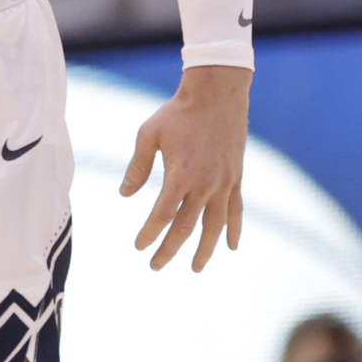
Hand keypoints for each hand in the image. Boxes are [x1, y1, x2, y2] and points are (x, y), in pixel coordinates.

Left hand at [120, 67, 249, 272]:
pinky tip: (231, 247)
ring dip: (205, 249)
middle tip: (156, 266)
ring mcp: (223, 183)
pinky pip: (236, 211)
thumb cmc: (179, 112)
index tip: (139, 246)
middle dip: (170, 249)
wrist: (217, 93)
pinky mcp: (235, 178)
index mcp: (180, 175)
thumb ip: (137, 168)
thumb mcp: (148, 135)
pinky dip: (234, 230)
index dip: (149, 234)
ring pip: (214, 226)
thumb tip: (125, 195)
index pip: (162, 215)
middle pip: (186, 227)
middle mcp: (204, 184)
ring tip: (196, 267)